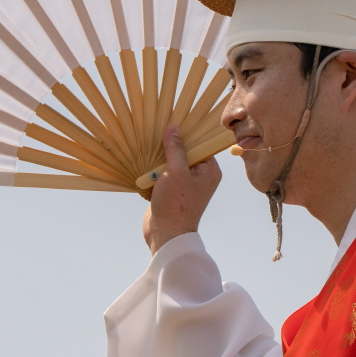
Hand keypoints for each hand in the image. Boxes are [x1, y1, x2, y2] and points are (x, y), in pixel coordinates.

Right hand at [142, 126, 221, 252]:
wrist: (166, 235)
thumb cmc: (176, 205)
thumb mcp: (176, 172)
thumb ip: (175, 149)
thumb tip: (173, 128)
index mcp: (209, 171)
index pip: (200, 144)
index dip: (187, 133)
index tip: (173, 122)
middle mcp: (200, 176)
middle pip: (185, 151)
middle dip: (171, 145)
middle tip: (158, 132)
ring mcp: (185, 184)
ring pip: (172, 162)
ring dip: (160, 158)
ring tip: (149, 148)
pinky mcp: (172, 191)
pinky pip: (164, 174)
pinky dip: (155, 170)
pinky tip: (146, 164)